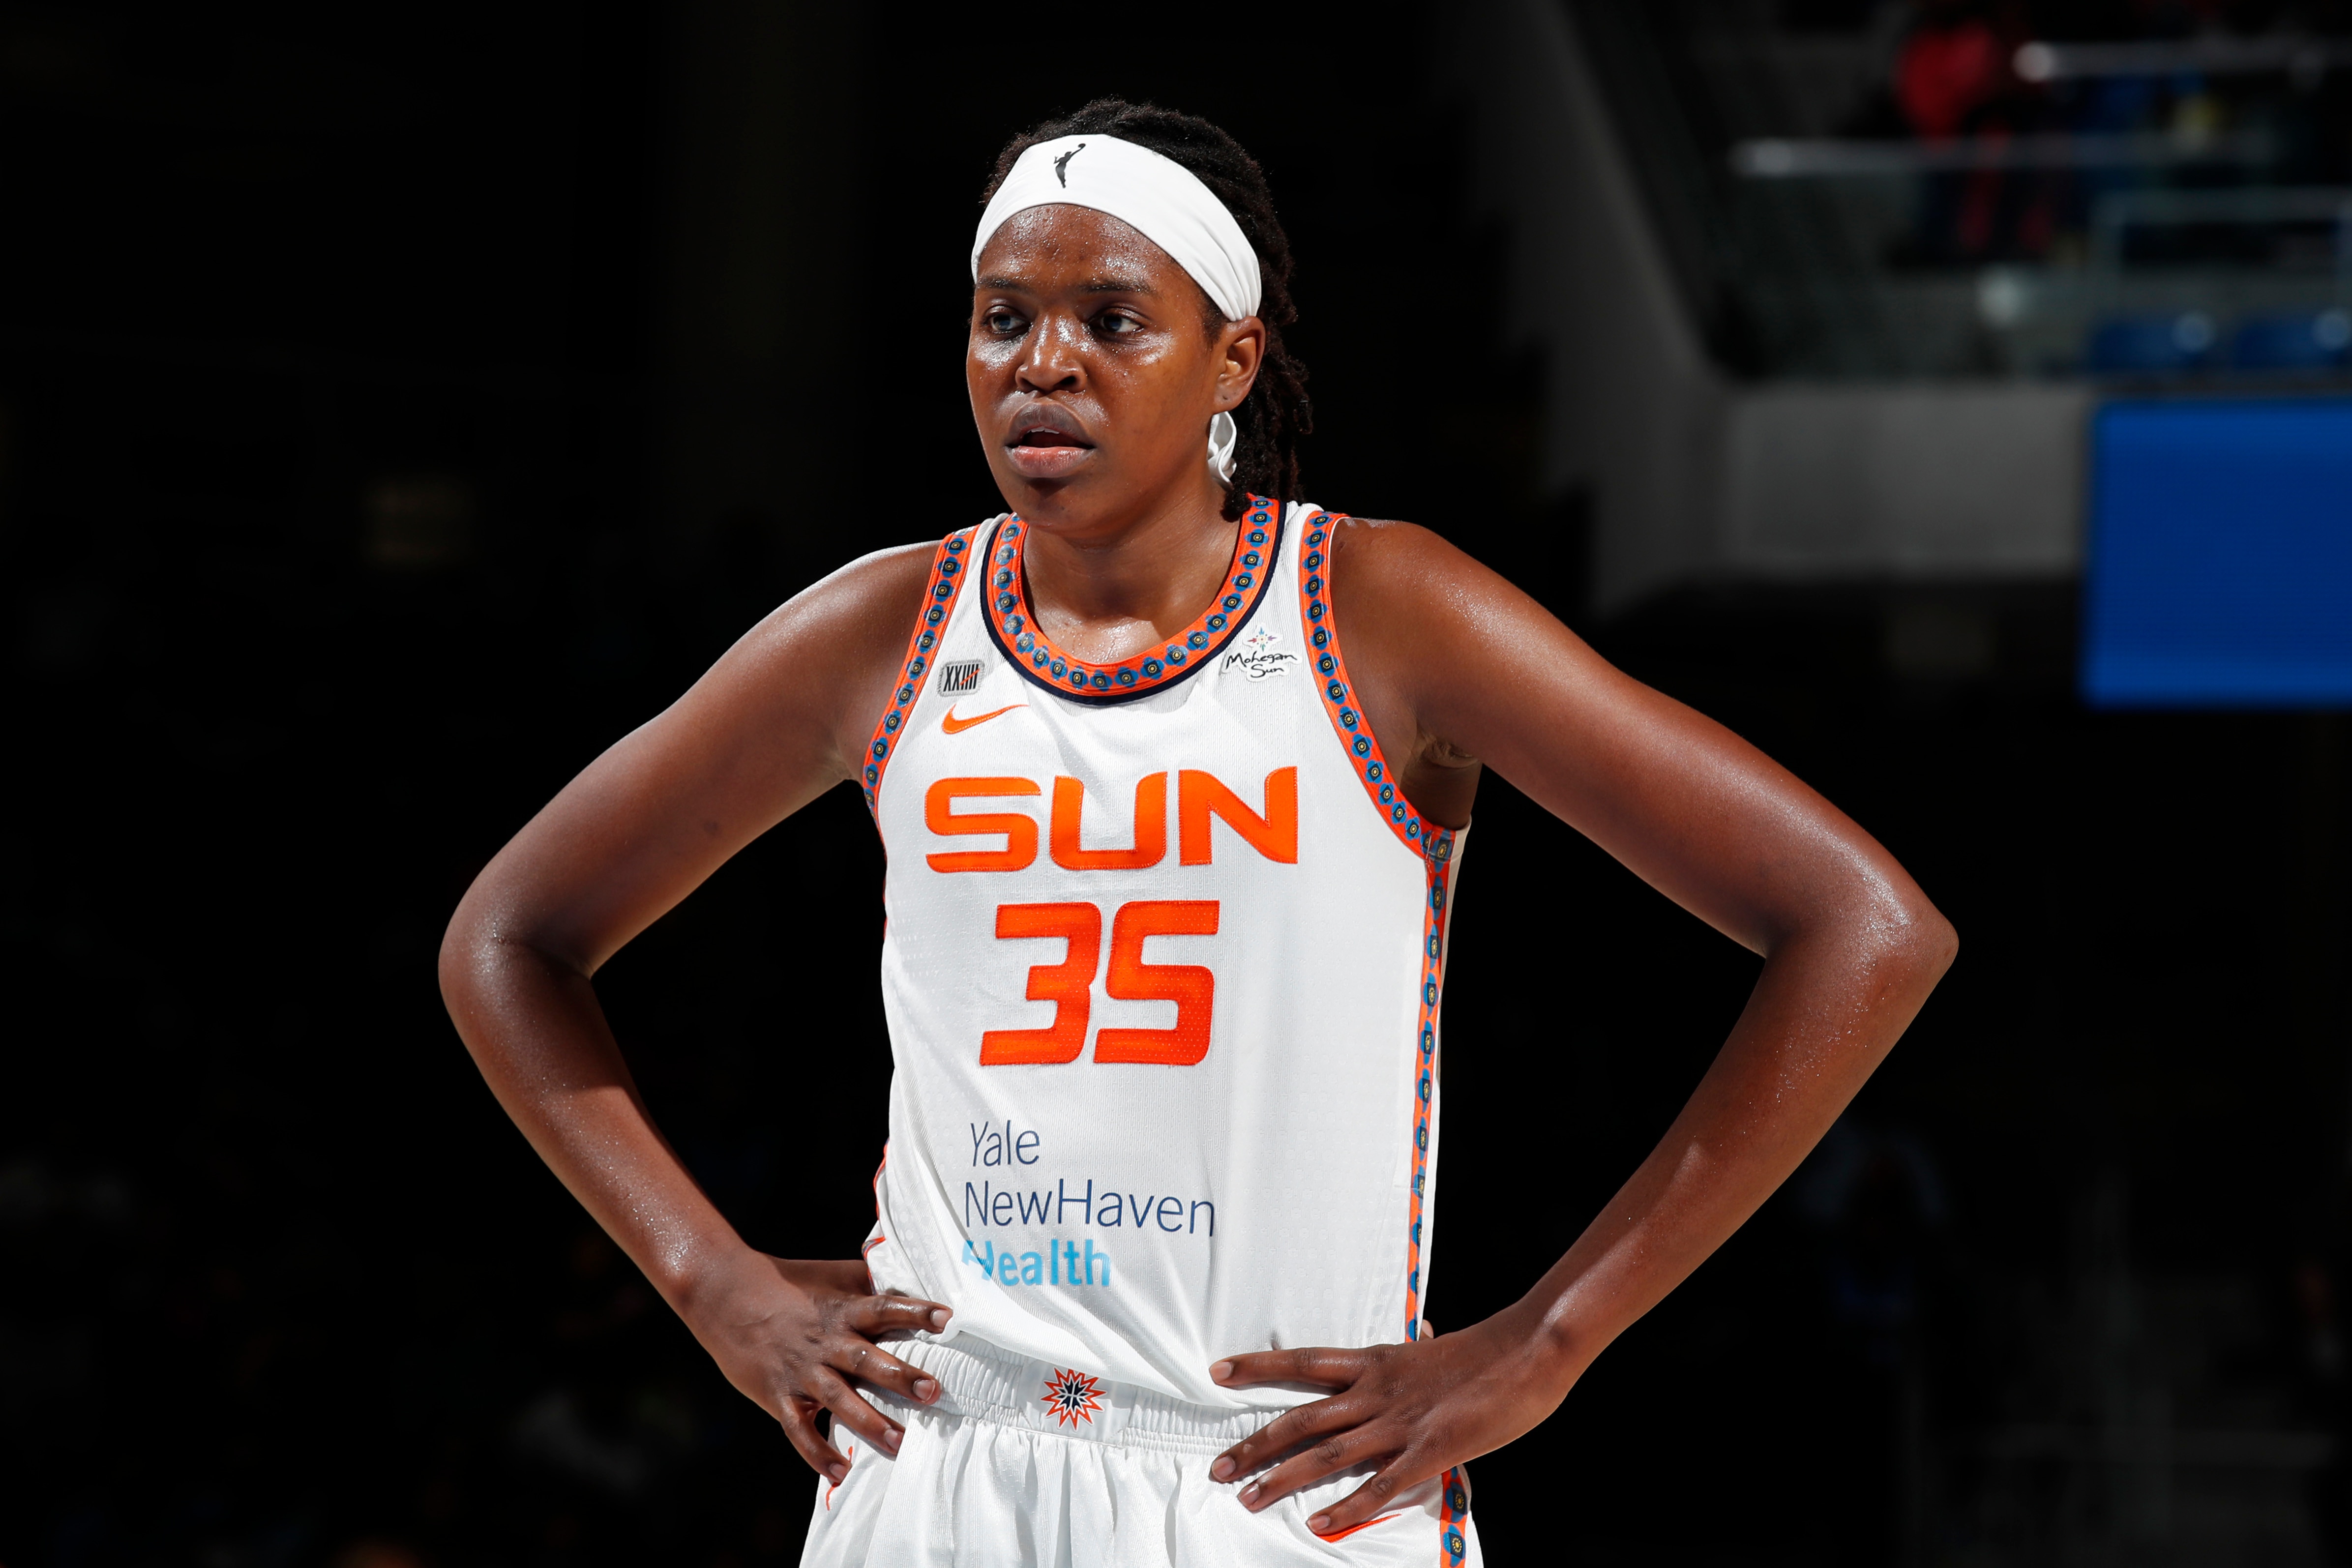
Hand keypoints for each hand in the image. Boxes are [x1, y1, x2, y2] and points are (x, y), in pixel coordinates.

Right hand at [680, 1251, 952, 1481]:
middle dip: (901, 1376)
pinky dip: (817, 1454)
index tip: (946, 1318)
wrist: (724, 1294)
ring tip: (901, 1443)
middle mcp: (825, 1341)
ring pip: (839, 1399)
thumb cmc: (788, 1283)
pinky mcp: (778, 1395)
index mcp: (842, 1310)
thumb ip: (869, 1281)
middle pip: (867, 1359)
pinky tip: (840, 1474)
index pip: (884, 1308)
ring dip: (870, 1422)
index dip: (914, 1313)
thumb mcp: (831, 1276)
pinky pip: (799, 1430)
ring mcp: (801, 1371)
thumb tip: (912, 1277)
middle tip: (934, 1391)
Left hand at [1206, 1312, 1572, 1535]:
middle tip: (1219, 1467)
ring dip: (1284, 1478)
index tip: (1217, 1371)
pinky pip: (1381, 1484)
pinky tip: (1320, 1523)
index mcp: (1375, 1362)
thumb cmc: (1484, 1353)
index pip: (1303, 1362)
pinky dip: (1348, 1506)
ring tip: (1248, 1497)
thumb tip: (1409, 1346)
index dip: (1258, 1366)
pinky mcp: (1429, 1451)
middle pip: (1302, 1417)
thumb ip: (1406, 1364)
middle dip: (1256, 1444)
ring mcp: (1400, 1422)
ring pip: (1328, 1453)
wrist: (1527, 1351)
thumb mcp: (1430, 1353)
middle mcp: (1377, 1391)